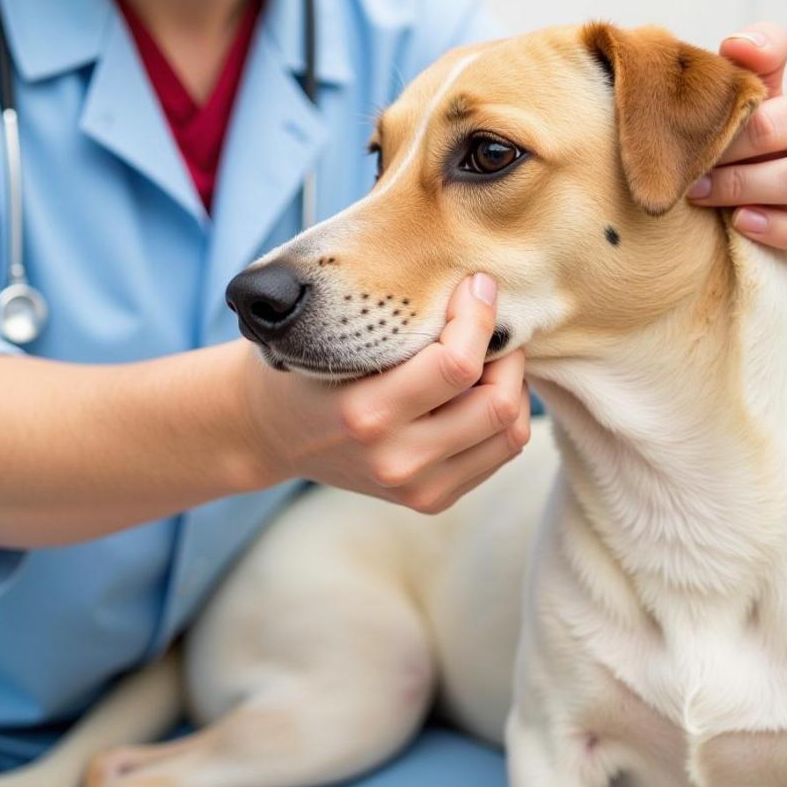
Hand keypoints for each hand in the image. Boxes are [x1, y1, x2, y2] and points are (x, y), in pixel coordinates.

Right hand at [241, 273, 530, 513]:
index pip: (456, 365)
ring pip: (509, 434)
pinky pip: (498, 454)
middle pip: (496, 405)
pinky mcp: (431, 500)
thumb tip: (477, 293)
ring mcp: (416, 489)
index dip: (479, 318)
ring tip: (490, 359)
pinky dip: (502, 416)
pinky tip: (477, 392)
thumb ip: (396, 325)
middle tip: (492, 326)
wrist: (273, 435)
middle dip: (507, 354)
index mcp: (364, 415)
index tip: (476, 286)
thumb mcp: (334, 340)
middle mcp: (395, 461)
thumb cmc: (305, 372)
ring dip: (512, 387)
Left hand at [687, 22, 786, 250]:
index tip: (699, 129)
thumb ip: (757, 62)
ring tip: (698, 193)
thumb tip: (736, 45)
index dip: (738, 114)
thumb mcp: (764, 95)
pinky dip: (772, 227)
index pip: (775, 102)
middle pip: (780, 133)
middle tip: (687, 167)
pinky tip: (740, 221)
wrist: (773, 184)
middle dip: (729, 151)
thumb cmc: (764, 136)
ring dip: (741, 187)